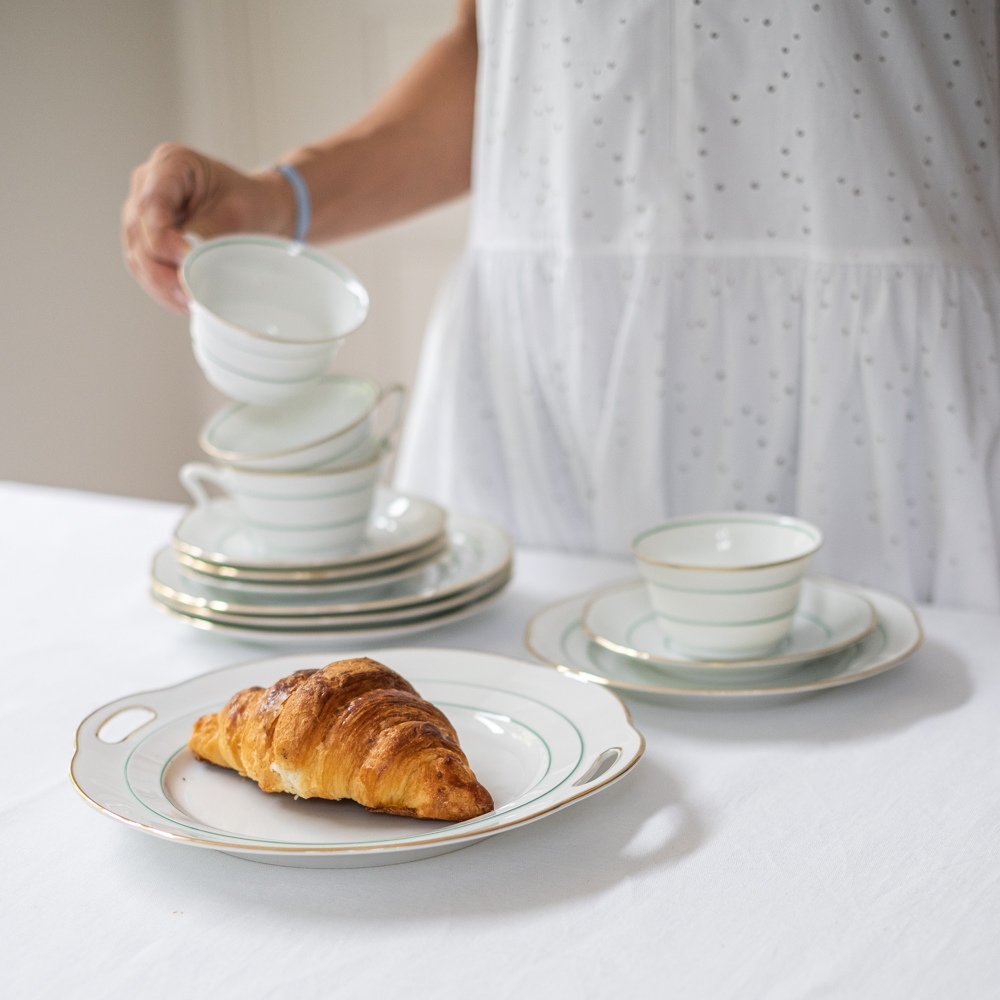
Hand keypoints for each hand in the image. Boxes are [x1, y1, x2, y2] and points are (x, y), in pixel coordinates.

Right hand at [121, 143, 294, 312]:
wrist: (257, 209)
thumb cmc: (250, 203)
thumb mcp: (236, 213)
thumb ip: (207, 235)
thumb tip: (185, 269)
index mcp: (170, 163)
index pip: (151, 203)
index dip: (163, 237)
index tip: (186, 259)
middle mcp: (147, 184)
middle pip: (139, 232)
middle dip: (161, 268)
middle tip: (188, 293)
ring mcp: (141, 213)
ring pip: (137, 254)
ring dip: (159, 284)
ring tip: (187, 302)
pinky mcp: (145, 239)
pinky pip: (143, 267)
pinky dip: (161, 288)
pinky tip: (181, 301)